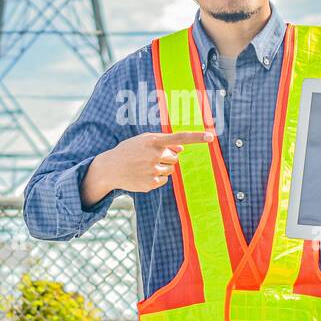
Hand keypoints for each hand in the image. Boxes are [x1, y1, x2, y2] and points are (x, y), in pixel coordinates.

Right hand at [82, 130, 213, 205]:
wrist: (110, 168)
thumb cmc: (129, 151)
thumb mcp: (143, 141)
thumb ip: (163, 142)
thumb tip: (182, 149)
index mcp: (153, 141)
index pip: (180, 137)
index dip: (196, 137)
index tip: (211, 136)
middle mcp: (155, 155)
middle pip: (175, 157)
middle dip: (166, 157)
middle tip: (149, 157)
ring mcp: (153, 170)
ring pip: (170, 169)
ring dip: (161, 167)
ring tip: (144, 166)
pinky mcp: (151, 183)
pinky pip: (164, 180)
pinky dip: (156, 178)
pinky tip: (143, 175)